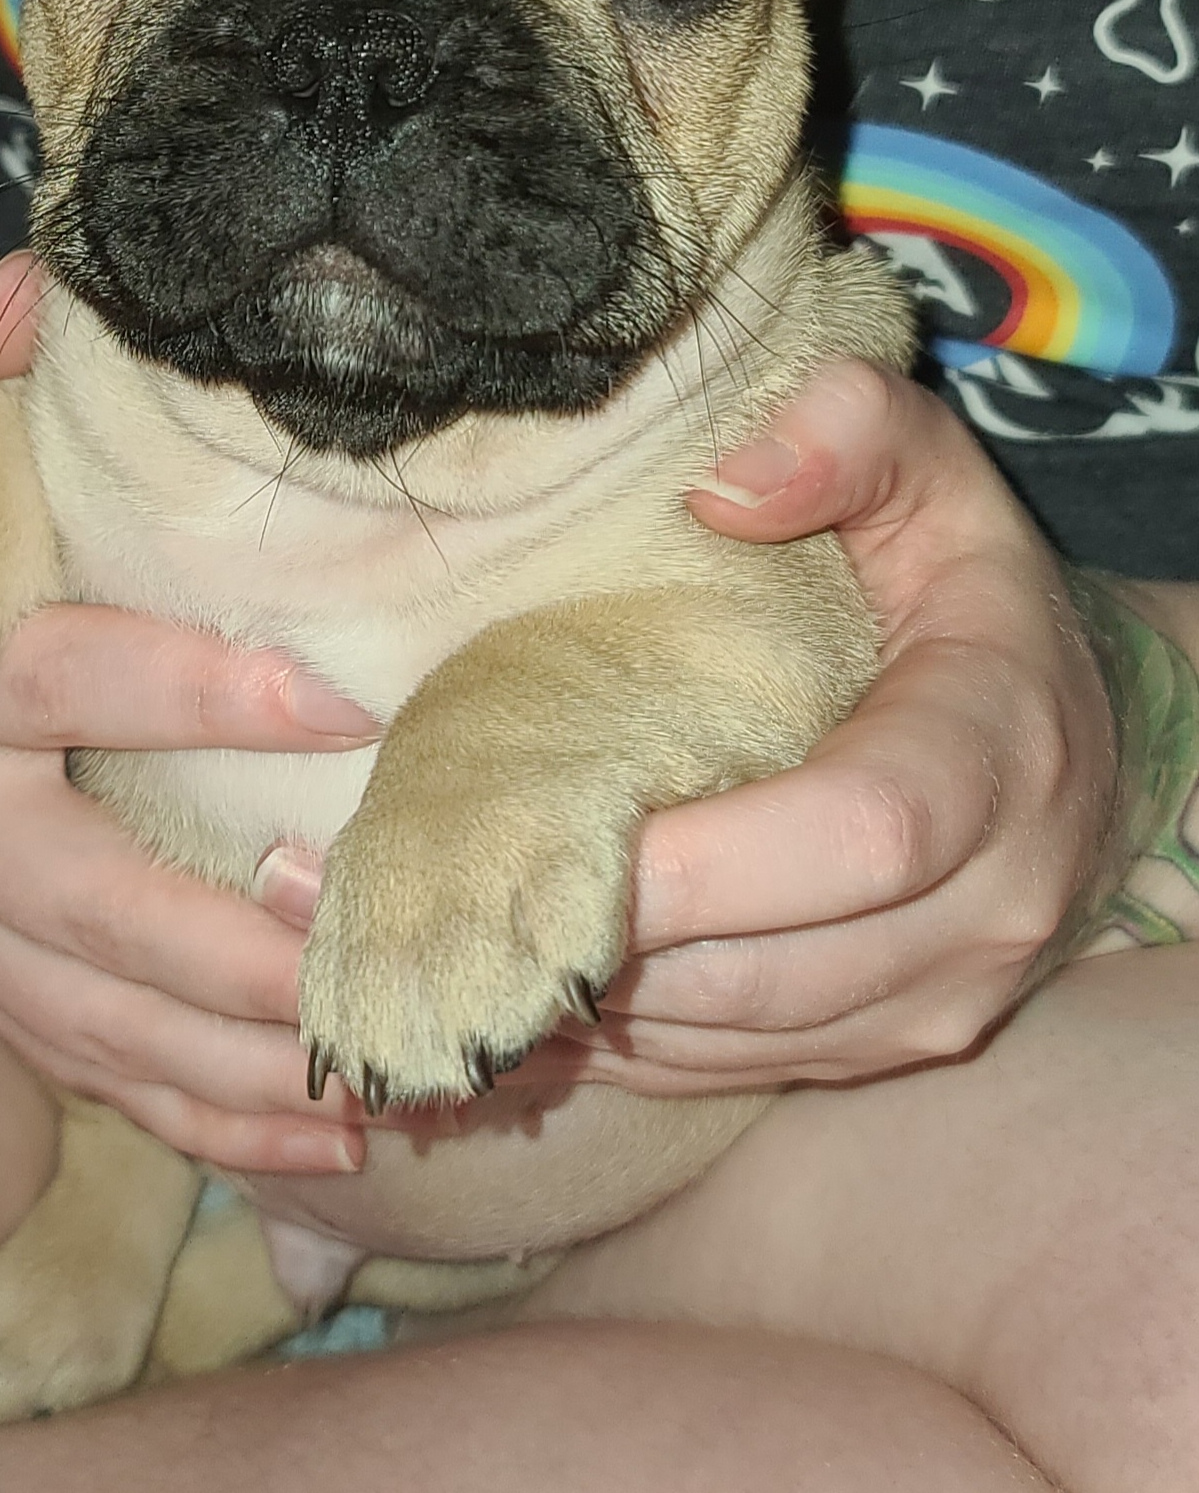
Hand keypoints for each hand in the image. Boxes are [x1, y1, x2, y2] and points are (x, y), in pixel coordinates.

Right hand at [0, 255, 379, 1173]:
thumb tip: (39, 299)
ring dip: (246, 1059)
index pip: (49, 680)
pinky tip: (328, 1140)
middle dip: (241, 939)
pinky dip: (207, 1121)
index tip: (337, 702)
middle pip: (85, 896)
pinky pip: (93, 1077)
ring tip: (390, 1072)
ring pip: (97, 1018)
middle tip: (381, 942)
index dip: (185, 689)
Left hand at [261, 360, 1116, 1098]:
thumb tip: (725, 489)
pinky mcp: (887, 1044)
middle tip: (449, 898)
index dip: (708, 858)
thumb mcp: (927, 472)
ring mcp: (944, 995)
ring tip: (444, 950)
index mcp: (998, 747)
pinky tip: (511, 999)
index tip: (559, 830)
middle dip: (609, 948)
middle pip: (779, 968)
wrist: (1060, 727)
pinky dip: (621, 1049)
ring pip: (745, 1039)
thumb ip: (846, 433)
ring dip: (593, 1012)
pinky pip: (737, 1072)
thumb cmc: (962, 584)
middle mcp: (993, 901)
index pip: (862, 833)